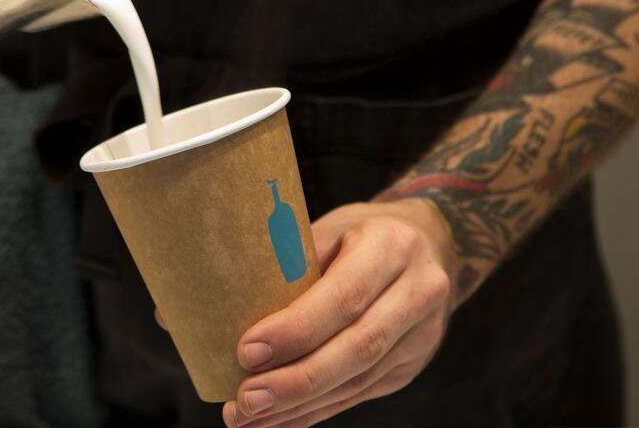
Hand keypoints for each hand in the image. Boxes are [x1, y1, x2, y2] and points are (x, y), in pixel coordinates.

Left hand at [222, 198, 457, 426]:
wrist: (428, 244)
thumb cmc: (359, 233)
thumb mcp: (327, 229)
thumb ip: (286, 264)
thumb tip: (210, 308)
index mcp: (391, 246)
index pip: (345, 296)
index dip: (296, 330)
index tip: (247, 352)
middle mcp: (417, 291)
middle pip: (357, 348)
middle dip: (296, 380)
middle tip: (246, 398)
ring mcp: (421, 334)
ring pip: (358, 380)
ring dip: (299, 405)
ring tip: (247, 416)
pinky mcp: (411, 364)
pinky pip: (359, 393)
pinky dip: (314, 410)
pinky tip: (278, 419)